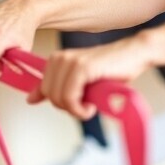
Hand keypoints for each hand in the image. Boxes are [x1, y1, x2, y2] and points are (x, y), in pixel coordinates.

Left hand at [27, 36, 151, 119]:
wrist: (134, 54)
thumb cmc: (111, 70)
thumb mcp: (80, 81)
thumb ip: (56, 88)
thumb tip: (30, 99)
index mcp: (57, 59)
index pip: (43, 89)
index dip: (59, 102)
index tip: (76, 105)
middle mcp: (60, 58)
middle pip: (50, 96)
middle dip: (67, 107)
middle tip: (85, 106)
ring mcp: (70, 61)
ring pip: (58, 98)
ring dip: (74, 110)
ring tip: (90, 107)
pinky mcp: (82, 67)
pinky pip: (70, 98)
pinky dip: (79, 109)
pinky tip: (90, 108)